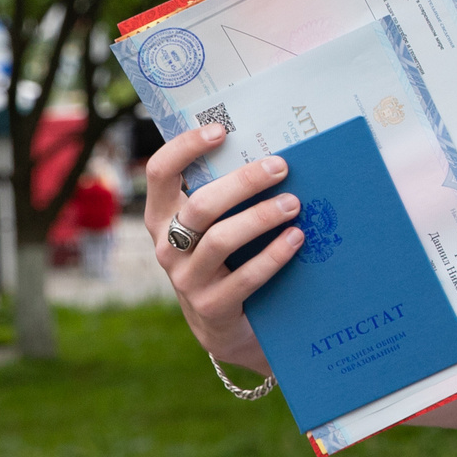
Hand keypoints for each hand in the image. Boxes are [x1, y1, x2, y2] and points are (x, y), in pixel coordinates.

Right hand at [143, 121, 303, 373]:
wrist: (229, 326)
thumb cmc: (229, 259)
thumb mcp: (218, 226)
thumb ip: (228, 195)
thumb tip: (272, 150)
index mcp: (163, 217)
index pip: (159, 173)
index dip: (185, 148)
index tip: (221, 130)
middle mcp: (167, 247)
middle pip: (200, 205)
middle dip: (242, 182)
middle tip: (281, 167)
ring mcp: (186, 280)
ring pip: (220, 240)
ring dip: (260, 217)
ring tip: (293, 203)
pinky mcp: (211, 307)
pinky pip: (244, 277)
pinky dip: (273, 255)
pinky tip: (296, 238)